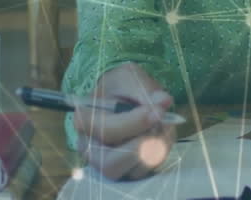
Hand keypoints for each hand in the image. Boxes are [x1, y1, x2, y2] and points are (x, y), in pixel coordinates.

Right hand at [72, 62, 176, 180]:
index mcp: (85, 122)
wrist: (124, 98)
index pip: (106, 132)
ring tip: (165, 123)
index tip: (158, 110)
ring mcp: (109, 165)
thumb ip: (144, 88)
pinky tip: (164, 133)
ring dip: (157, 148)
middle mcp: (91, 150)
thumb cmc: (121, 87)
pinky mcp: (128, 172)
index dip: (135, 123)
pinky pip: (147, 172)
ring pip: (133, 172)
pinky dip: (162, 153)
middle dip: (142, 146)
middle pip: (111, 165)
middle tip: (162, 123)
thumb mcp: (129, 77)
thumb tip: (164, 101)